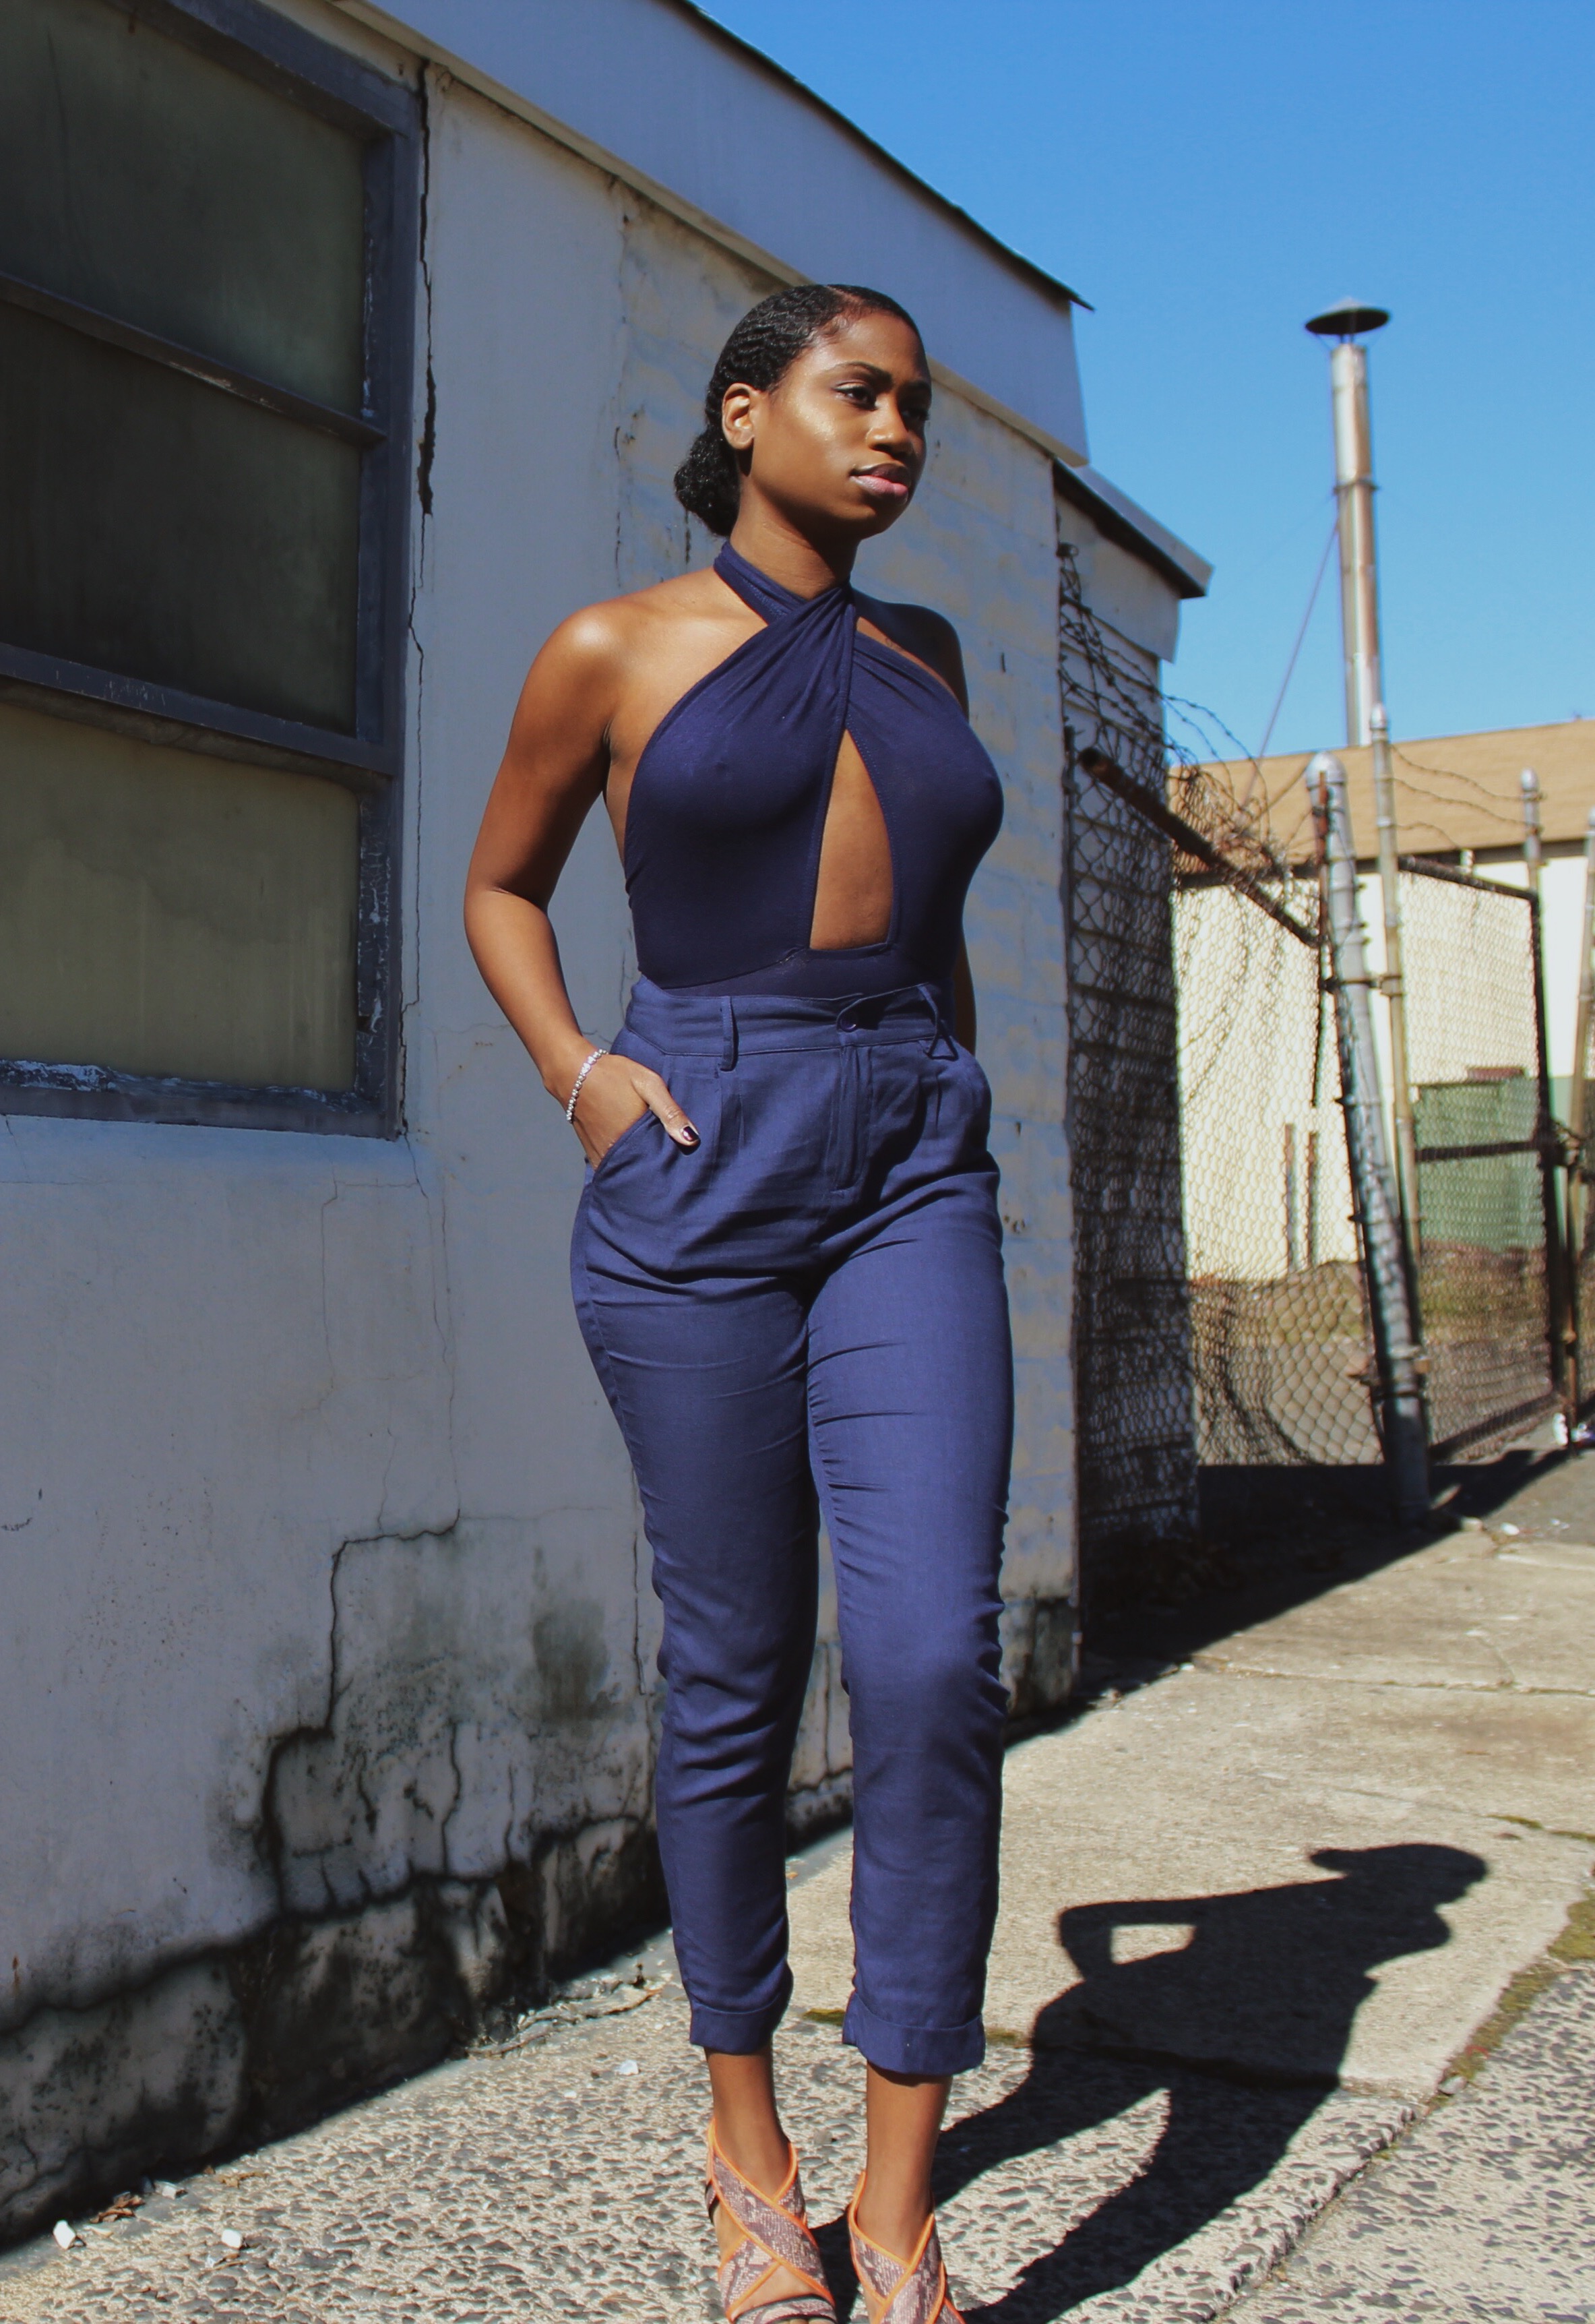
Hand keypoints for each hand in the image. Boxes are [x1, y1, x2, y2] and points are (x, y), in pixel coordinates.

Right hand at [570, 1052, 698, 1167]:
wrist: (572, 1070)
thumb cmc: (614, 1074)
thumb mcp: (648, 1084)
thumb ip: (670, 1112)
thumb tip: (692, 1140)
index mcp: (631, 1140)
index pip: (658, 1166)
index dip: (670, 1166)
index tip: (682, 1165)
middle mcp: (614, 1153)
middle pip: (641, 1172)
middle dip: (655, 1171)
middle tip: (669, 1165)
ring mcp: (600, 1154)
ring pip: (625, 1171)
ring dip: (638, 1170)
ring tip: (653, 1163)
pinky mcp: (591, 1152)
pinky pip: (611, 1166)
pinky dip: (622, 1166)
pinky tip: (633, 1158)